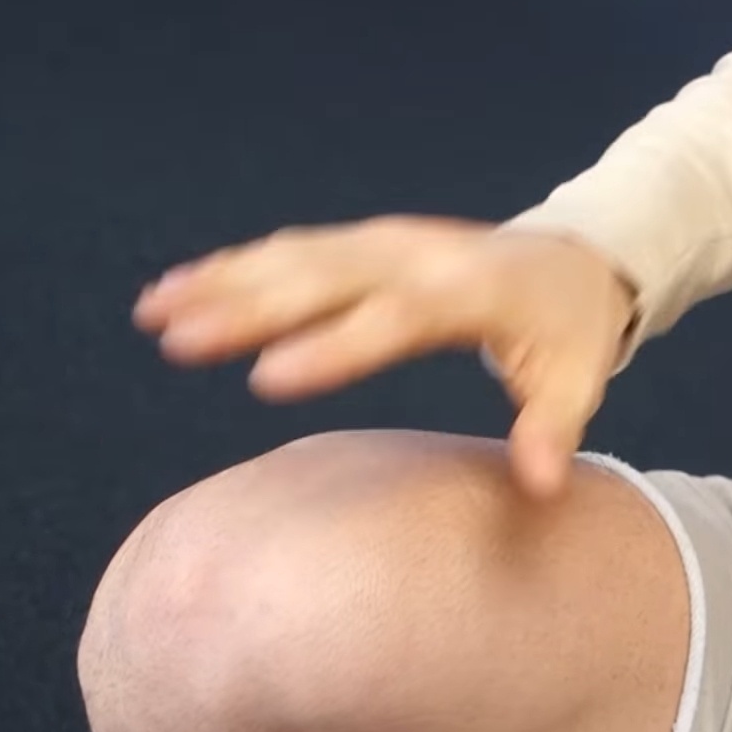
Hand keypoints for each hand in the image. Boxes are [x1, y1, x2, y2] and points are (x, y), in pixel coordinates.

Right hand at [134, 216, 636, 496]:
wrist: (572, 257)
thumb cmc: (568, 333)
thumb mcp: (577, 379)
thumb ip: (554, 429)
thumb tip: (542, 489)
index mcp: (472, 289)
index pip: (395, 318)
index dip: (332, 347)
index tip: (267, 381)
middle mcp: (417, 255)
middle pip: (324, 278)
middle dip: (247, 308)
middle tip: (178, 343)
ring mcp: (384, 242)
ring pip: (291, 258)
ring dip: (220, 282)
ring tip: (153, 312)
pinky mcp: (362, 242)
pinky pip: (288, 250)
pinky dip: (230, 267)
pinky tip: (174, 289)